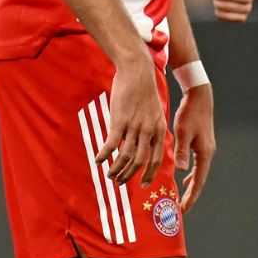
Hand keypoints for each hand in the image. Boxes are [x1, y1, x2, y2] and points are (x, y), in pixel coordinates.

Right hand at [96, 52, 167, 187]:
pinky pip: (111, 144)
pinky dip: (104, 155)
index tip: (143, 185)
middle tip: (119, 182)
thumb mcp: (155, 113)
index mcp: (159, 130)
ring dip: (115, 169)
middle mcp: (149, 131)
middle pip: (139, 162)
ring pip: (125, 156)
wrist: (138, 73)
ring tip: (108, 174)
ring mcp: (134, 127)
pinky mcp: (120, 121)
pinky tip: (97, 160)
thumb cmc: (144, 93)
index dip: (149, 174)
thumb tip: (147, 145)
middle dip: (128, 175)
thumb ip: (152, 130)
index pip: (157, 160)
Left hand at [172, 82, 214, 210]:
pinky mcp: (202, 143)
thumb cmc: (190, 113)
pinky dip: (191, 174)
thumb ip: (182, 152)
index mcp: (205, 153)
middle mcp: (208, 153)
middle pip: (200, 179)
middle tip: (181, 209)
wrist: (200, 97)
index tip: (183, 209)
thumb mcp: (183, 132)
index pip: (198, 180)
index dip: (191, 196)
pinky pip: (197, 164)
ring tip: (182, 197)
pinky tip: (185, 177)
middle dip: (191, 195)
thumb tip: (181, 171)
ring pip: (199, 172)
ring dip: (191, 186)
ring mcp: (206, 148)